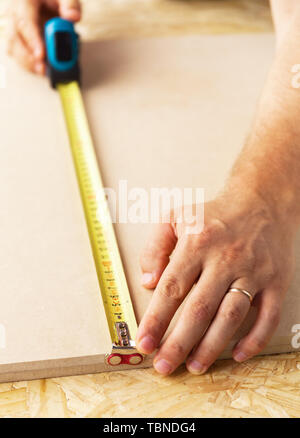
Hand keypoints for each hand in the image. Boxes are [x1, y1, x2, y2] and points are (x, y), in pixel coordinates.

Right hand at [7, 0, 80, 73]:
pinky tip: (42, 69)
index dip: (32, 40)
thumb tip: (73, 17)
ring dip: (29, 63)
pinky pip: (19, 55)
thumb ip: (70, 4)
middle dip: (29, 57)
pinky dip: (30, 65)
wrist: (47, 1)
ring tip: (45, 72)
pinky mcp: (19, 40)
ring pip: (14, 49)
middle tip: (43, 69)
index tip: (41, 55)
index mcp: (25, 2)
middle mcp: (16, 15)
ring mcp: (16, 29)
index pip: (25, 22)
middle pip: (15, 38)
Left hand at [136, 192, 295, 374]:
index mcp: (198, 243)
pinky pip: (267, 316)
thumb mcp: (175, 216)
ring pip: (230, 317)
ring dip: (212, 347)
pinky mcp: (274, 281)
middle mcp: (225, 259)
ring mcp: (253, 271)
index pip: (172, 288)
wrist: (261, 201)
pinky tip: (239, 354)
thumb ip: (155, 247)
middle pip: (199, 309)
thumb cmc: (214, 214)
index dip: (155, 319)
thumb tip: (148, 283)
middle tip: (164, 366)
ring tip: (194, 366)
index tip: (144, 343)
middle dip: (178, 343)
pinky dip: (254, 339)